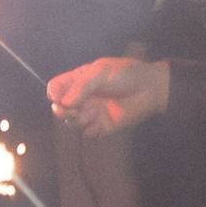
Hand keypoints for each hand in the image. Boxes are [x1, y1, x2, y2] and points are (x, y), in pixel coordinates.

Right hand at [47, 56, 171, 135]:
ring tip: (94, 112)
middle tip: (70, 109)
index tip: (58, 97)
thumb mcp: (102, 72)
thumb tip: (63, 102)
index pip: (56, 87)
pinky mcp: (103, 126)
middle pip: (60, 107)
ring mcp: (92, 112)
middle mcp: (82, 97)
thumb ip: (82, 86)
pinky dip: (90, 130)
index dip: (53, 93)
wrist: (151, 89)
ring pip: (72, 122)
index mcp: (79, 81)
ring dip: (78, 119)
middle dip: (61, 110)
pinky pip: (88, 133)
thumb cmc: (127, 75)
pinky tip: (99, 123)